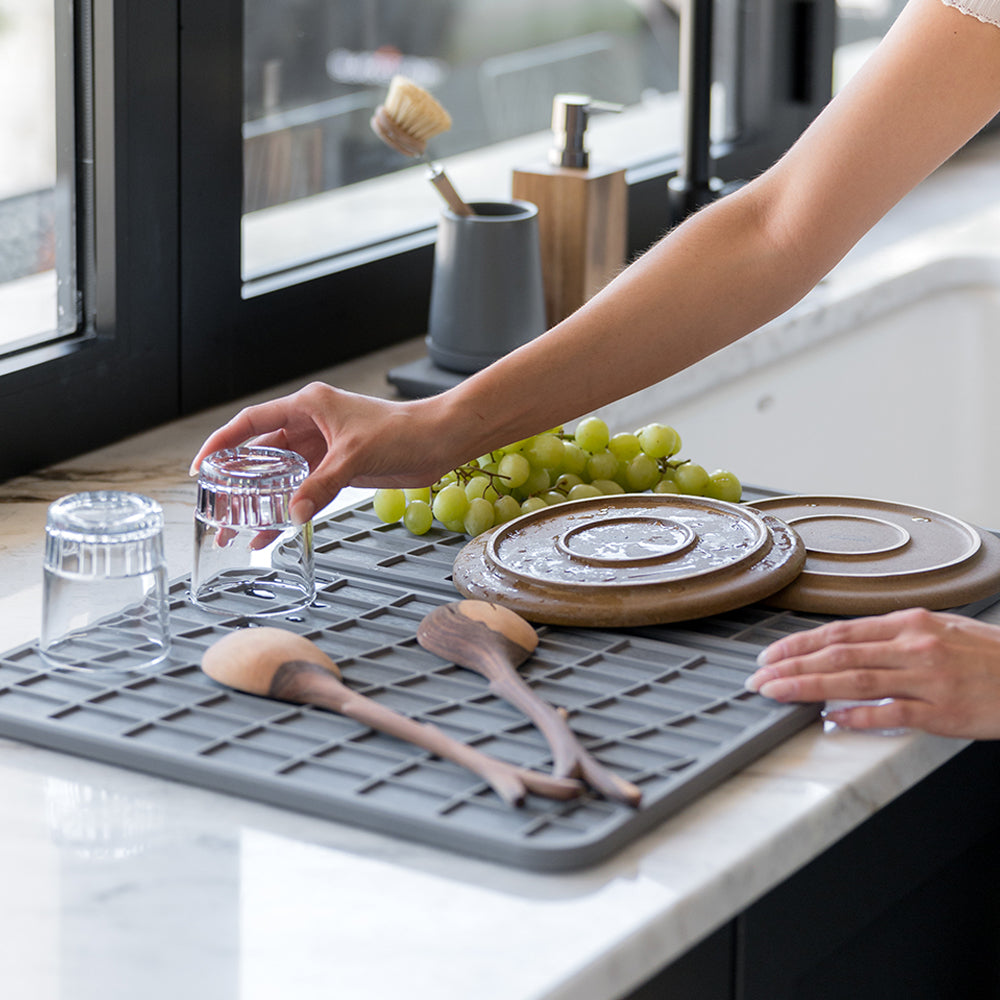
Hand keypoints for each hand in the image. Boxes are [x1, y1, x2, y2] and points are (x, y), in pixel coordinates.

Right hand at [189, 382, 459, 525]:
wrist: (438, 440)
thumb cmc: (403, 430)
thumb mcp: (354, 456)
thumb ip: (321, 485)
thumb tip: (292, 513)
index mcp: (308, 406)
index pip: (251, 422)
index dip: (222, 443)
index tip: (202, 467)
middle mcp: (311, 425)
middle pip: (261, 453)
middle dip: (237, 481)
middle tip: (216, 509)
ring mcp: (323, 448)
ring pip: (281, 475)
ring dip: (261, 499)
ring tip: (236, 528)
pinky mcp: (338, 469)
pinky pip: (304, 490)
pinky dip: (290, 508)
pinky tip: (275, 529)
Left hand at [746, 608, 999, 738]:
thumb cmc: (988, 657)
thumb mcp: (939, 631)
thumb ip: (892, 639)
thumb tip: (843, 649)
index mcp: (909, 623)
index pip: (839, 633)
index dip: (798, 644)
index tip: (770, 656)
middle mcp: (913, 646)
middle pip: (837, 655)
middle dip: (791, 666)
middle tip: (759, 678)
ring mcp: (928, 679)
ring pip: (854, 681)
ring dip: (808, 687)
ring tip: (777, 693)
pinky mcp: (943, 712)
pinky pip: (891, 713)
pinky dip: (857, 715)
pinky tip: (829, 719)